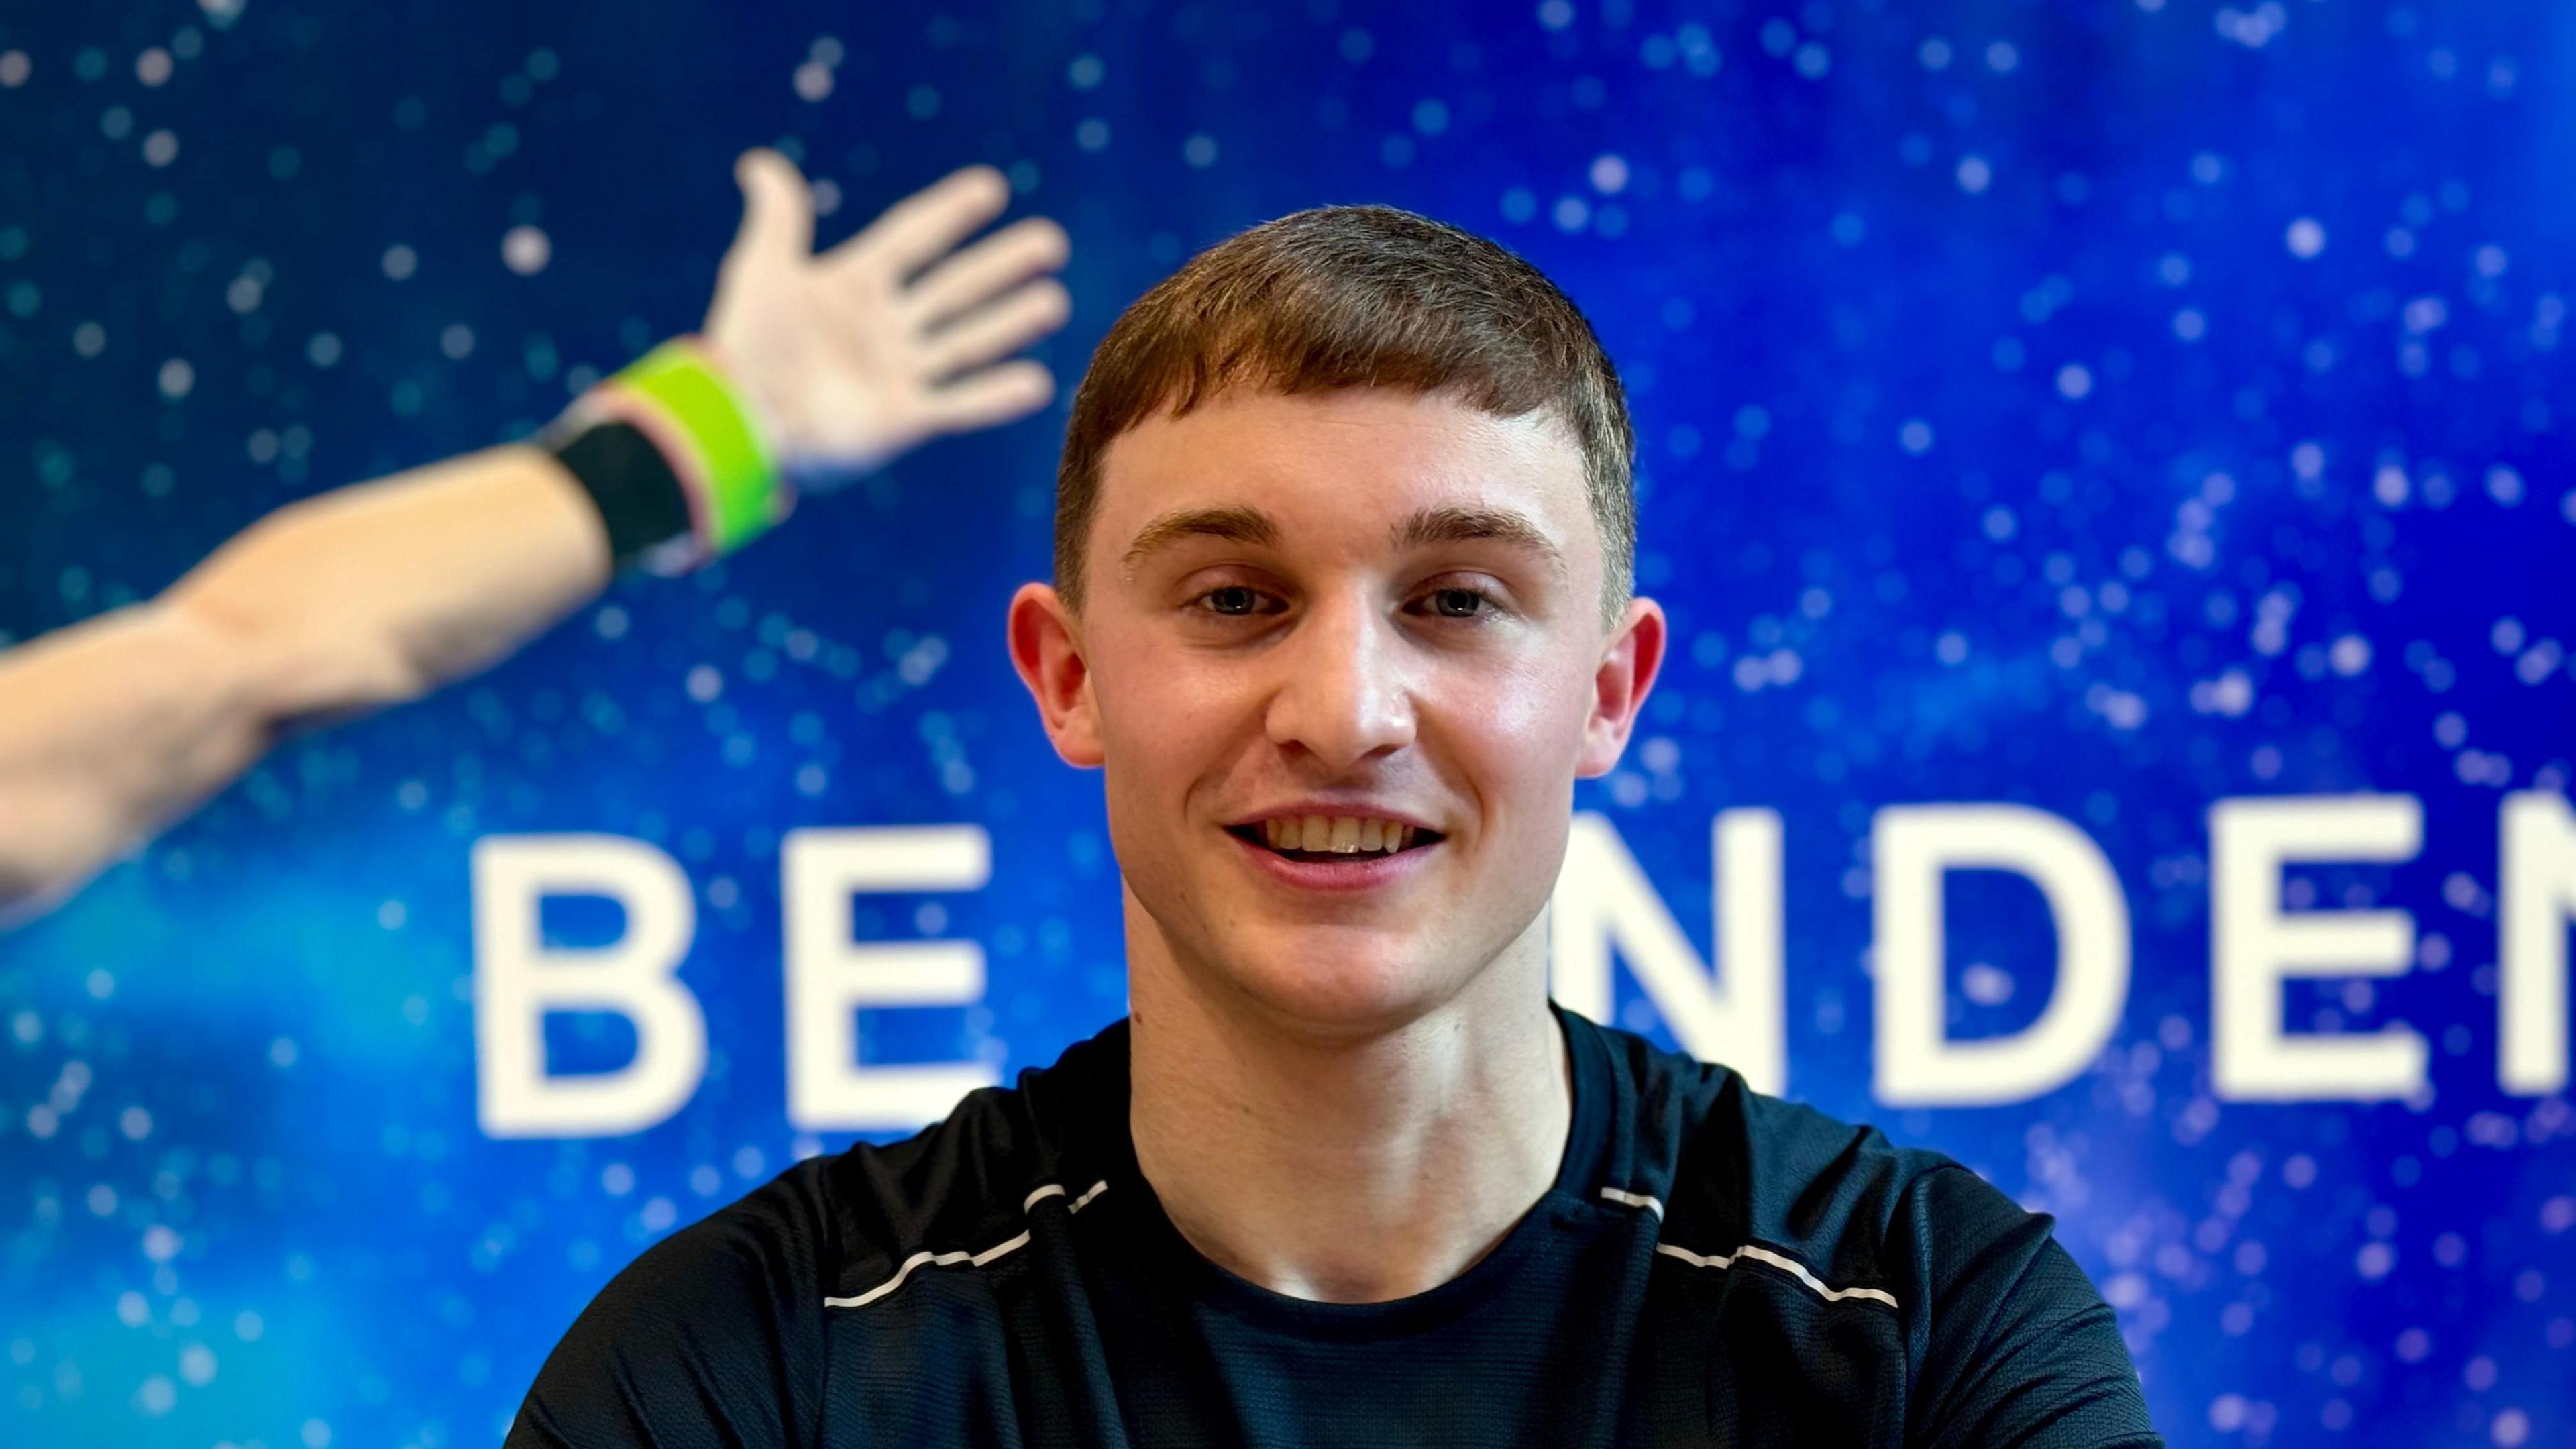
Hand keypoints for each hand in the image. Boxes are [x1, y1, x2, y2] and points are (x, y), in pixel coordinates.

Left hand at [704, 149, 1071, 487]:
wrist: (739, 419)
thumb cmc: (747, 343)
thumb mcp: (761, 267)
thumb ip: (777, 216)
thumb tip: (759, 162)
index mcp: (854, 285)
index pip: (913, 238)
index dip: (949, 214)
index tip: (992, 189)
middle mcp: (885, 327)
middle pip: (954, 287)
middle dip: (1001, 265)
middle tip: (1050, 242)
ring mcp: (898, 372)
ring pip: (966, 341)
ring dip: (1010, 322)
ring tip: (1053, 301)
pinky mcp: (903, 419)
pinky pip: (959, 404)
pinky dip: (996, 396)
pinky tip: (1036, 381)